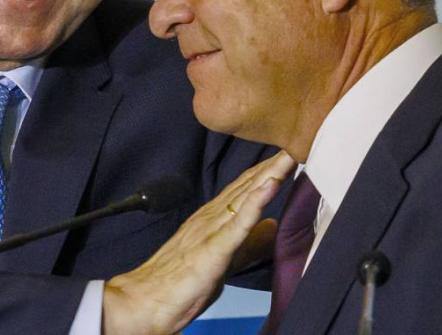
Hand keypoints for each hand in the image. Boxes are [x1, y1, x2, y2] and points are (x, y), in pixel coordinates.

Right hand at [102, 151, 296, 334]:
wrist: (146, 300)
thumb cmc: (179, 284)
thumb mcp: (225, 259)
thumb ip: (248, 243)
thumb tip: (272, 227)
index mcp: (213, 220)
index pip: (245, 189)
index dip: (268, 171)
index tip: (289, 153)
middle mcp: (212, 218)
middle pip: (248, 186)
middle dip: (272, 164)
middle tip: (295, 142)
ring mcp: (211, 231)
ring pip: (245, 197)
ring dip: (268, 175)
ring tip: (288, 156)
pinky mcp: (213, 249)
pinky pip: (238, 224)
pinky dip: (255, 203)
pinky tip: (270, 187)